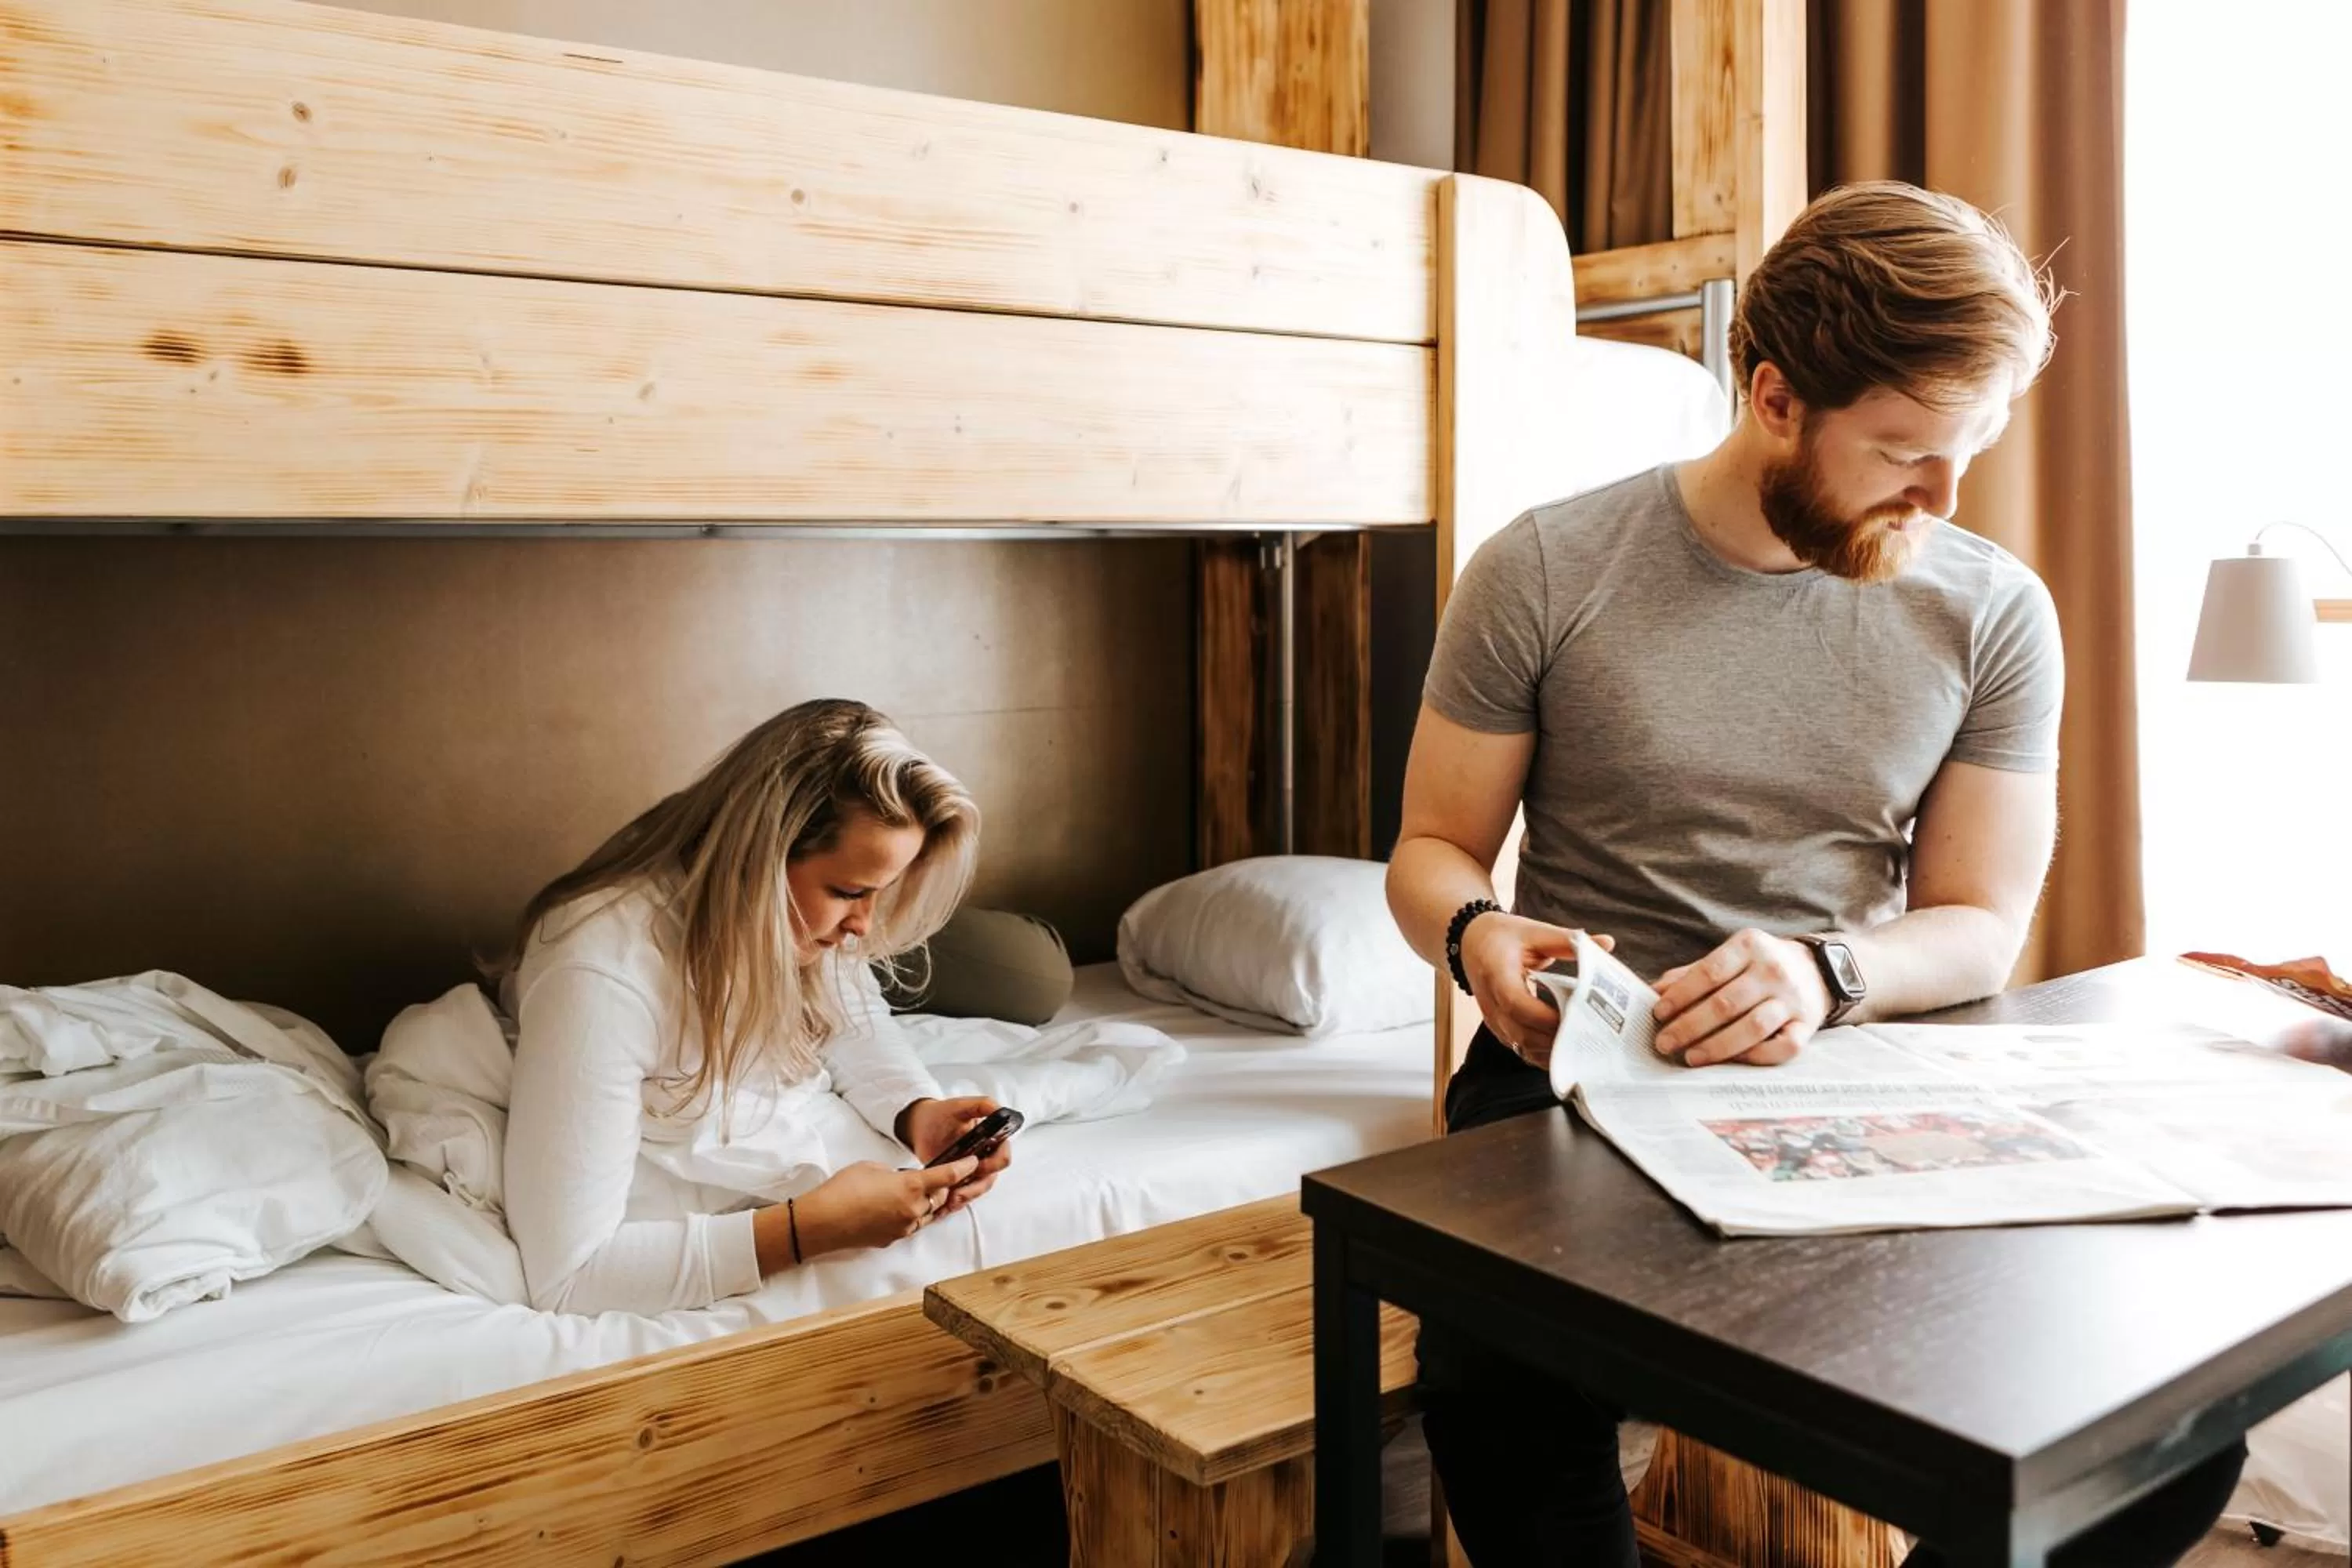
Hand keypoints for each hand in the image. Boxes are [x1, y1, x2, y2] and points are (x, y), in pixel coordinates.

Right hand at [793, 1157, 978, 1253]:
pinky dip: (913, 1215)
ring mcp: (904, 1227)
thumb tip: (900, 1179)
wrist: (822, 1222)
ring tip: (917, 1191)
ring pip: (929, 1213)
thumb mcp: (872, 1167)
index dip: (964, 1167)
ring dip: (928, 1203)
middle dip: (943, 1186)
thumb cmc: (843, 1189)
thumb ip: (895, 1171)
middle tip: (938, 1175)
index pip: (948, 1176)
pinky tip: (898, 1207)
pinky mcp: (893, 1239)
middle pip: (941, 1197)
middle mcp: (913, 1210)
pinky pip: (912, 1225)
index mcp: (911, 1187)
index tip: (973, 1161)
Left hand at [896, 1095, 1012, 1213]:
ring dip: (967, 1197)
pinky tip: (945, 1206)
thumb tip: (1001, 1110)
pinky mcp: (959, 1179)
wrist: (920, 1126)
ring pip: (978, 1189)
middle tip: (958, 1192)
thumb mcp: (960, 1105)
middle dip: (976, 1188)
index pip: (1003, 1156)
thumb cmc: (941, 1114)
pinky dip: (957, 1201)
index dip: (994, 1164)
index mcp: (992, 1139)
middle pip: (990, 1178)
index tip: (977, 1166)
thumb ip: (983, 1104)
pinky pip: (965, 1194)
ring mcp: (972, 1170)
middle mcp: (986, 1156)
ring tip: (950, 1201)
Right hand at [1459, 912, 1614, 1069]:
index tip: (1574, 1017)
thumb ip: (1569, 941)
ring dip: (1551, 1050)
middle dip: (1555, 1040)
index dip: (1545, 1016)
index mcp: (1496, 973)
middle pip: (1520, 1033)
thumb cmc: (1502, 935)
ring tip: (1581, 1046)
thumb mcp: (1534, 931)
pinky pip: (1520, 1048)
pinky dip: (1543, 1053)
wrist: (1470, 942)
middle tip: (1588, 1037)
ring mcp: (1492, 1019)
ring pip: (1521, 1047)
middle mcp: (1490, 1001)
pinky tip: (1565, 1049)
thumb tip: (1607, 943)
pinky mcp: (1499, 1028)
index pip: (1516, 1003)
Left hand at [1652, 929, 1830, 1066]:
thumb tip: (1654, 992)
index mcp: (1749, 945)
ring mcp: (1793, 999)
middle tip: (1664, 1043)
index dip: (1681, 995)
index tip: (1658, 1014)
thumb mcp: (1730, 957)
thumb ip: (1692, 974)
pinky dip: (1755, 1056)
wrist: (1817, 970)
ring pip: (1752, 1027)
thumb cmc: (1758, 966)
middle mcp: (1773, 970)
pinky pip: (1783, 1047)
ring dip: (1717, 1046)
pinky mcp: (1808, 1025)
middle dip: (1690, 1027)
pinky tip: (1731, 1061)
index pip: (1709, 973)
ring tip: (1690, 1057)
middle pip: (1726, 1003)